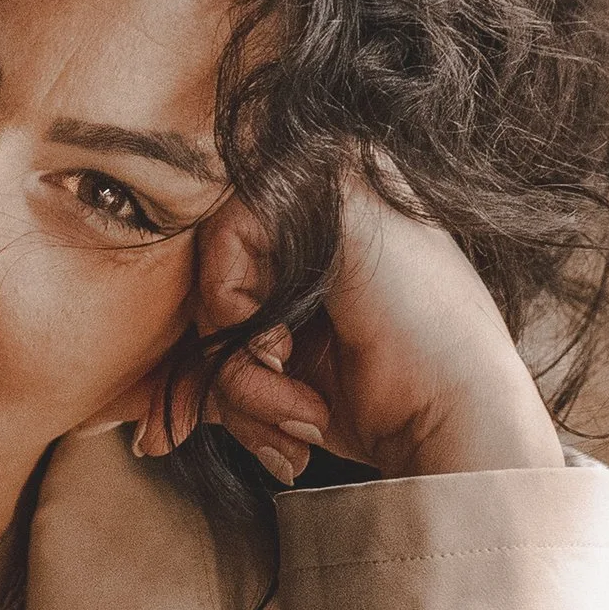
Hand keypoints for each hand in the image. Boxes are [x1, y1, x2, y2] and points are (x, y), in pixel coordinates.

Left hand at [135, 172, 562, 482]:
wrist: (457, 425)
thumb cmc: (386, 409)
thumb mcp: (283, 378)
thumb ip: (226, 361)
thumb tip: (151, 417)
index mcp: (333, 229)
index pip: (223, 277)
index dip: (205, 362)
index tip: (210, 431)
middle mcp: (336, 191)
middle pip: (211, 272)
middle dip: (211, 372)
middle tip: (247, 433)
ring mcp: (338, 176)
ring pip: (211, 266)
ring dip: (231, 364)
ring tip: (288, 410)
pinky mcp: (332, 184)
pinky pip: (225, 244)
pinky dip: (236, 324)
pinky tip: (285, 360)